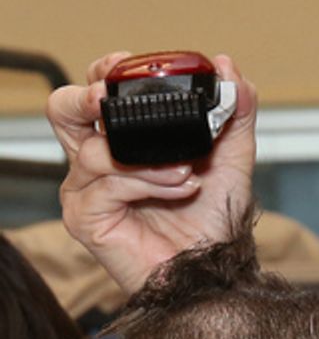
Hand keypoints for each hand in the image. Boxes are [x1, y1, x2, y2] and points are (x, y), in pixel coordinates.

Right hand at [49, 51, 257, 298]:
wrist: (214, 273)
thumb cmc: (214, 223)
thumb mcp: (232, 159)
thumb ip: (234, 113)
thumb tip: (229, 67)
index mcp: (123, 141)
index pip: (95, 92)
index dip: (106, 71)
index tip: (130, 65)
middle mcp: (97, 162)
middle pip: (63, 111)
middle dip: (87, 97)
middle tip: (111, 96)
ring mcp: (87, 191)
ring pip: (94, 151)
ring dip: (148, 158)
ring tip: (186, 172)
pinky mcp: (86, 218)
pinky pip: (106, 185)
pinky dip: (146, 183)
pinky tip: (178, 190)